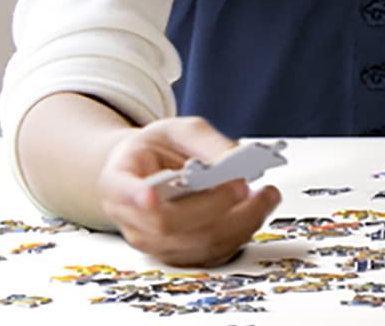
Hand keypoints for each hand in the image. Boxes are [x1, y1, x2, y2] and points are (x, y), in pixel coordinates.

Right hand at [96, 116, 281, 266]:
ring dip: (239, 222)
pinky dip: (241, 233)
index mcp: (118, 180)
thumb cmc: (158, 150)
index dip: (135, 196)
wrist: (149, 171)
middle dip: (214, 204)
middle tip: (243, 184)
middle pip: (169, 223)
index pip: (122, 191)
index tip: (150, 195)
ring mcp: (154, 242)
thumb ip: (205, 141)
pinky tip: (257, 210)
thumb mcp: (178, 130)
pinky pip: (212, 254)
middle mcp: (131, 218)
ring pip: (196, 244)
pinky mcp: (179, 254)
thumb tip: (235, 158)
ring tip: (266, 196)